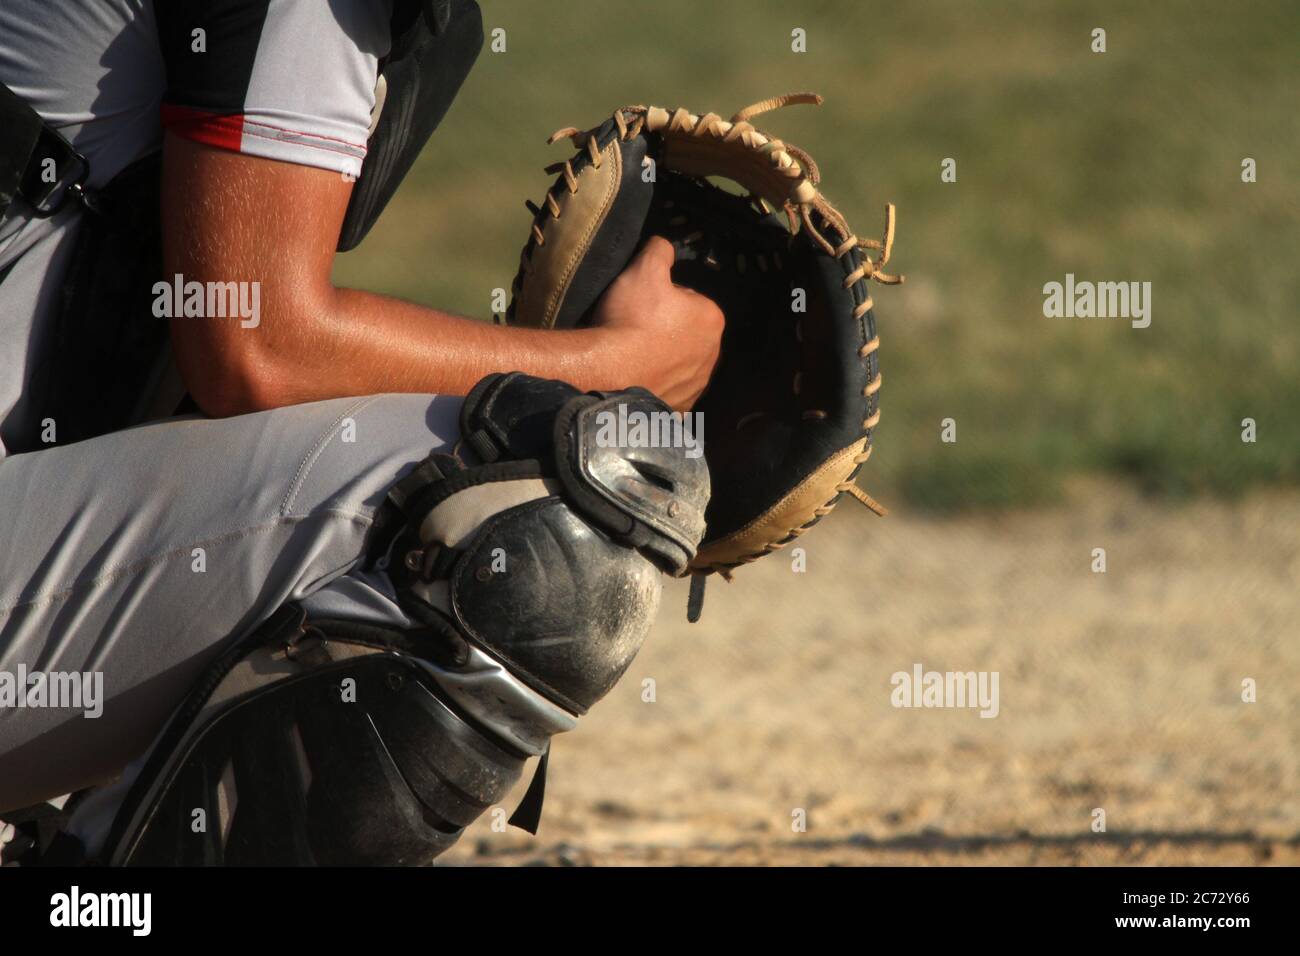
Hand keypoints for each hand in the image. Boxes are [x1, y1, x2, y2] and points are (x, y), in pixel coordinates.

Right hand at [591, 236, 723, 410]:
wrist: (610, 373)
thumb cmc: (631, 319)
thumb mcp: (643, 269)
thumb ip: (659, 250)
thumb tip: (664, 245)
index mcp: (712, 318)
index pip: (688, 299)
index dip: (661, 298)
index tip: (641, 305)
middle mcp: (713, 354)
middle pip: (685, 332)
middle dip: (665, 330)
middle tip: (634, 328)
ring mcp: (697, 385)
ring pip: (677, 362)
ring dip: (660, 357)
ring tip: (632, 354)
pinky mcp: (680, 408)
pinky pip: (669, 391)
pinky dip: (657, 385)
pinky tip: (638, 379)